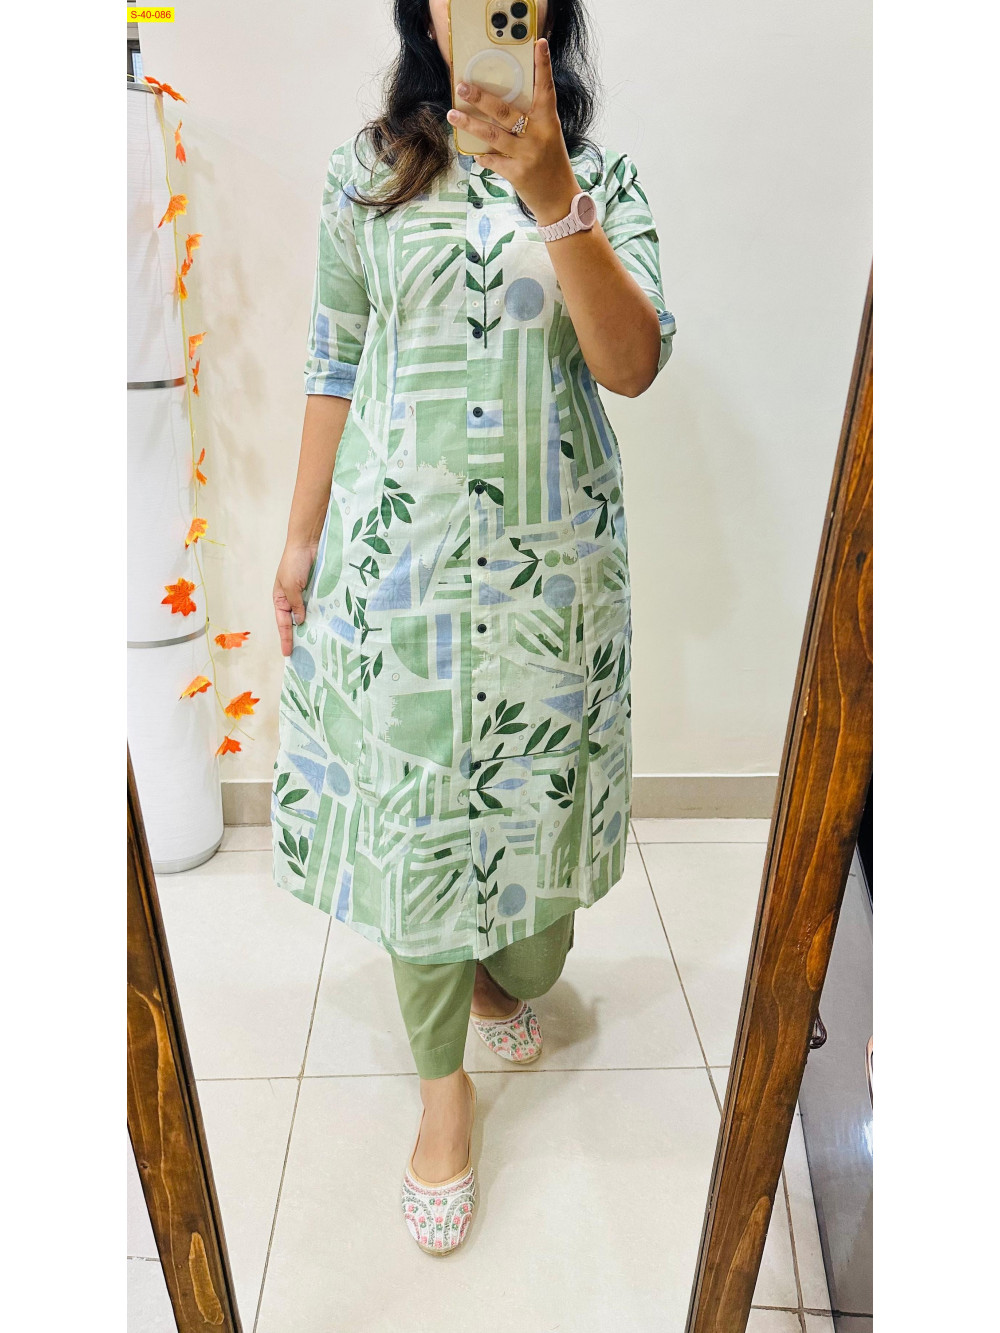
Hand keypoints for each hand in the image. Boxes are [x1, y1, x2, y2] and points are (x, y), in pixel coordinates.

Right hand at [273, 544, 315, 656]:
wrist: (308, 543)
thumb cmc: (294, 563)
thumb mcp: (291, 586)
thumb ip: (295, 605)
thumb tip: (300, 621)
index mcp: (281, 599)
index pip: (283, 623)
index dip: (285, 638)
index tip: (287, 654)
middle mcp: (293, 599)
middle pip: (296, 623)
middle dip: (299, 637)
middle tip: (304, 655)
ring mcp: (306, 595)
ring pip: (309, 616)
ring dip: (313, 627)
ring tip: (318, 645)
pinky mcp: (318, 590)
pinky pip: (320, 606)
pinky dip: (322, 615)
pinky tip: (328, 625)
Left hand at [446, 38, 579, 225]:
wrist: (560, 201)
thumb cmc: (551, 165)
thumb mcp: (548, 137)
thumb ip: (530, 121)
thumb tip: (499, 106)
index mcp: (548, 121)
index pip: (546, 88)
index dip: (543, 66)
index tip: (538, 43)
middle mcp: (538, 135)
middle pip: (505, 111)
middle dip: (480, 97)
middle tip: (462, 86)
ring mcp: (527, 155)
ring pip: (492, 135)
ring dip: (469, 124)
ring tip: (452, 114)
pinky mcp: (517, 174)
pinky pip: (492, 160)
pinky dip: (482, 156)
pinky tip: (474, 153)